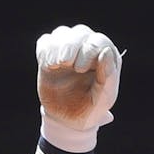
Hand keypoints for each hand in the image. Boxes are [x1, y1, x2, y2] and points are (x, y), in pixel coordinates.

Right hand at [36, 24, 121, 152]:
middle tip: (65, 62)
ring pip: (62, 33)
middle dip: (71, 44)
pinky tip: (48, 66)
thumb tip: (106, 51)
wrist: (68, 121)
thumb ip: (109, 76)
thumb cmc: (90, 109)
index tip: (80, 69)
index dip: (89, 50)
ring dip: (57, 46)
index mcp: (106, 58)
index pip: (99, 41)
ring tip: (55, 65)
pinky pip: (45, 42)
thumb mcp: (104, 99)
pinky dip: (45, 50)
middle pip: (80, 33)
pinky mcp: (51, 56)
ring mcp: (69, 51)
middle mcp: (87, 50)